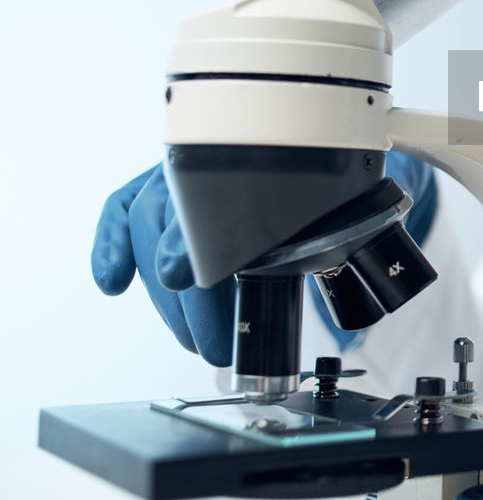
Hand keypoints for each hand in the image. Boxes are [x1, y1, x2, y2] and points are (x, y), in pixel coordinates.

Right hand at [90, 151, 437, 364]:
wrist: (342, 160)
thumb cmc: (337, 191)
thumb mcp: (346, 211)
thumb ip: (339, 236)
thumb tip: (353, 285)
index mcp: (260, 155)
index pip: (211, 197)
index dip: (191, 240)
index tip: (188, 276)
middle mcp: (214, 154)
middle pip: (171, 219)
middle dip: (189, 296)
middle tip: (210, 345)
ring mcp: (184, 166)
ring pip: (146, 221)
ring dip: (163, 295)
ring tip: (193, 340)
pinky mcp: (166, 184)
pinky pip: (125, 206)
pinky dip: (112, 244)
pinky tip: (114, 282)